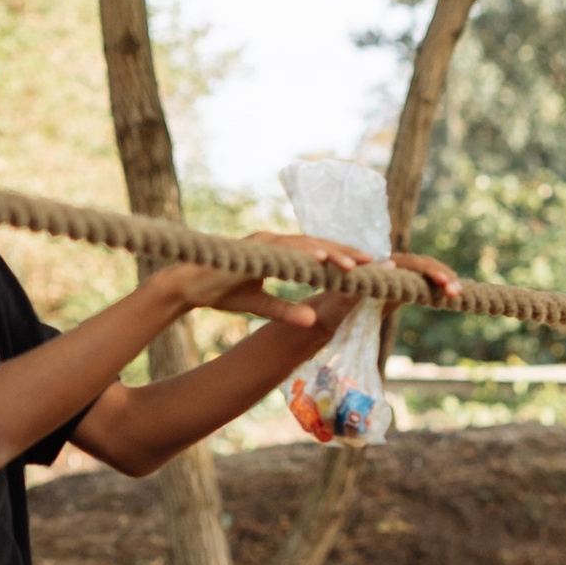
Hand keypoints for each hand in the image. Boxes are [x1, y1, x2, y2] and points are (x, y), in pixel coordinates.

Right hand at [150, 234, 449, 333]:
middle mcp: (276, 244)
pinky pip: (284, 250)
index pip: (318, 256)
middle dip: (349, 254)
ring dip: (333, 253)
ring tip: (358, 263)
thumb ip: (286, 311)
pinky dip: (305, 253)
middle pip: (319, 247)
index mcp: (280, 255)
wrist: (186, 286)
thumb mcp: (260, 306)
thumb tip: (312, 320)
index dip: (344, 261)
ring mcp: (266, 244)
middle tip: (378, 263)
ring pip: (307, 246)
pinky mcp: (254, 249)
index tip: (370, 270)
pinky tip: (324, 259)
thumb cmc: (221, 292)